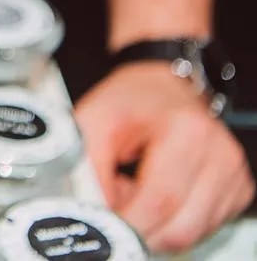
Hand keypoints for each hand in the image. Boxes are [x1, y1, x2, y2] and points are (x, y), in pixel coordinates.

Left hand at [75, 62, 254, 251]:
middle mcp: (219, 153)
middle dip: (141, 230)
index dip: (127, 225)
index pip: (159, 201)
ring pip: (191, 234)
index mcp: (186, 131)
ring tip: (135, 192)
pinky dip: (174, 221)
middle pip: (181, 228)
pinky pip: (202, 228)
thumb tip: (90, 210)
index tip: (105, 230)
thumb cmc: (129, 103)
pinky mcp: (237, 190)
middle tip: (115, 210)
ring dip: (157, 226)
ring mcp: (232, 173)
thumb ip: (86, 167)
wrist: (160, 89)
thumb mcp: (92, 122)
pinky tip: (158, 194)